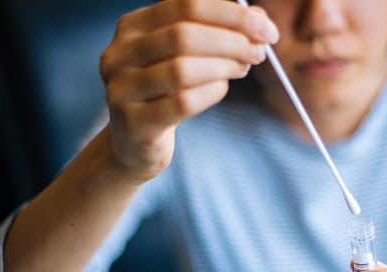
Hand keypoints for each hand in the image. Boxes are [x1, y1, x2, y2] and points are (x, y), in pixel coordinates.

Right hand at [99, 0, 278, 181]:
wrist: (134, 142)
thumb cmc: (165, 92)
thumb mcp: (185, 56)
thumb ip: (217, 31)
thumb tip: (259, 19)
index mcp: (132, 27)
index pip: (186, 5)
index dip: (232, 15)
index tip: (267, 30)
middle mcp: (119, 54)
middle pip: (183, 35)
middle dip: (232, 41)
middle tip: (259, 53)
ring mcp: (121, 90)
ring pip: (181, 69)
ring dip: (223, 67)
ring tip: (242, 69)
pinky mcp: (134, 124)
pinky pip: (181, 104)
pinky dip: (211, 93)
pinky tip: (222, 89)